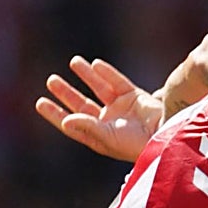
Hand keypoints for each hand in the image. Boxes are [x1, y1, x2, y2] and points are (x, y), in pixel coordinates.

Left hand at [34, 56, 160, 161]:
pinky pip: (118, 82)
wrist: (167, 137)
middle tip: (51, 81)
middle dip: (66, 93)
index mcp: (99, 136)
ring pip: (99, 89)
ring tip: (74, 62)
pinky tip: (95, 64)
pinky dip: (107, 73)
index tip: (40, 102)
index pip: (72, 123)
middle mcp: (108, 122)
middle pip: (82, 104)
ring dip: (86, 76)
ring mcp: (122, 109)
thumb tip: (65, 120)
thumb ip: (87, 127)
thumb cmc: (137, 145)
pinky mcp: (136, 97)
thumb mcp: (108, 138)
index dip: (55, 113)